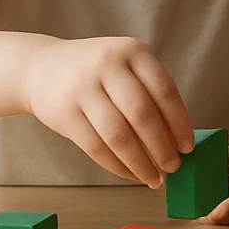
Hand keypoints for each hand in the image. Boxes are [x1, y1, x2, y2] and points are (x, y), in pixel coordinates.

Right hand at [20, 36, 194, 187]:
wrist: (40, 67)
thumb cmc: (97, 72)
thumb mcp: (125, 66)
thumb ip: (150, 93)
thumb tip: (179, 140)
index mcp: (132, 50)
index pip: (164, 90)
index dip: (179, 122)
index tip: (188, 146)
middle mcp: (107, 65)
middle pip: (142, 114)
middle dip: (162, 146)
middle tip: (174, 166)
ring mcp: (82, 88)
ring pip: (118, 135)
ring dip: (141, 162)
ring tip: (154, 178)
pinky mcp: (63, 113)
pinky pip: (96, 147)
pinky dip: (118, 166)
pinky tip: (131, 175)